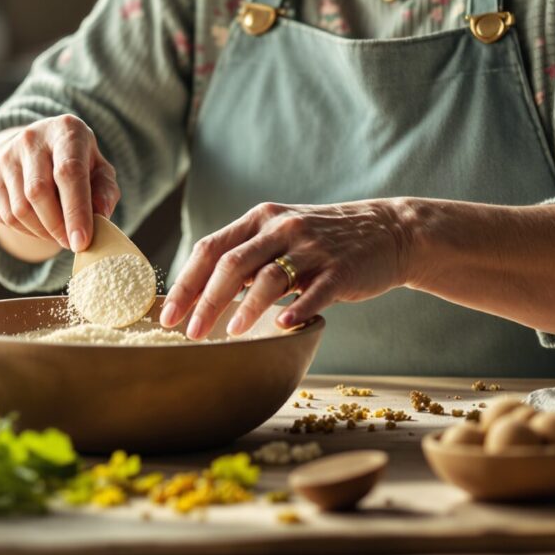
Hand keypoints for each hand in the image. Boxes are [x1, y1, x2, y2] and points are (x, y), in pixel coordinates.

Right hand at [0, 115, 120, 252]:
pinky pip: (7, 217)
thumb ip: (105, 191)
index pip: (68, 172)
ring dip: (42, 232)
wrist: (39, 148)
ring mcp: (6, 158)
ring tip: (59, 233)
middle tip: (72, 243)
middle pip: (38, 192)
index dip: (76, 211)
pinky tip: (42, 226)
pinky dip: (28, 231)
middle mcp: (31, 139)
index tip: (82, 242)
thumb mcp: (99, 169)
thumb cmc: (78, 161)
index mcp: (65, 131)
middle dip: (57, 226)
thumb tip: (100, 215)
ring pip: (20, 209)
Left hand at [159, 199, 419, 339]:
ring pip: (269, 276)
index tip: (167, 314)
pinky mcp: (340, 268)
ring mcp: (312, 247)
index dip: (186, 283)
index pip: (211, 248)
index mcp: (260, 220)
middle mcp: (281, 228)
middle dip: (206, 301)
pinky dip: (297, 309)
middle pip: (232, 263)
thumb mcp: (281, 235)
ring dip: (246, 308)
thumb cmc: (323, 241)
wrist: (386, 231)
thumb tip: (200, 292)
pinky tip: (283, 326)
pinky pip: (315, 291)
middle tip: (190, 333)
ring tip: (232, 333)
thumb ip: (246, 256)